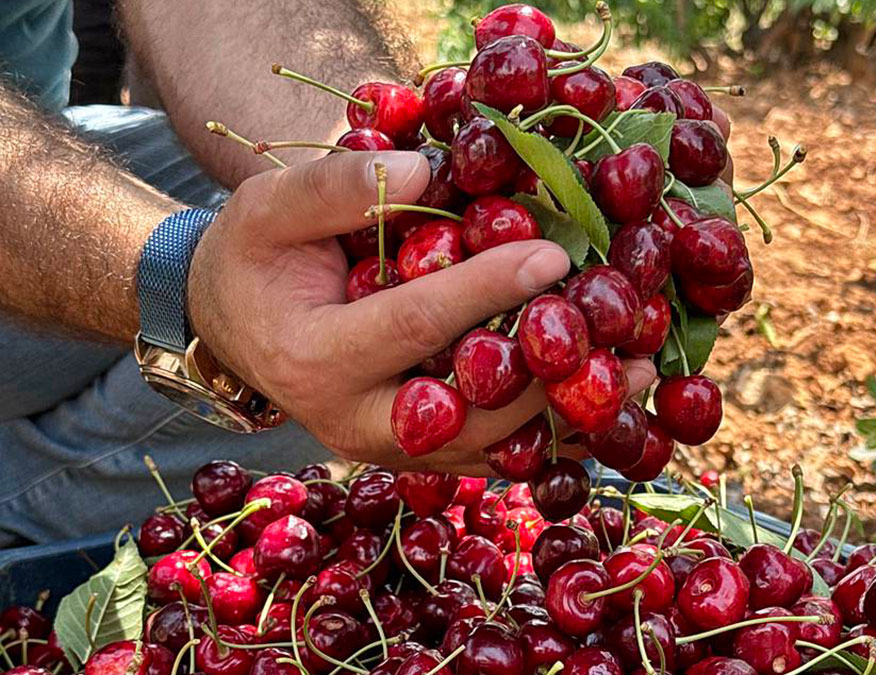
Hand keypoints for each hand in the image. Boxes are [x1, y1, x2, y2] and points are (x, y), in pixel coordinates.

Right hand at [187, 151, 656, 474]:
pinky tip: (610, 396)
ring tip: (641, 369)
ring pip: (493, 445)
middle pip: (469, 411)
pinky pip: (494, 451)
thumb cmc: (254, 260)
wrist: (234, 326)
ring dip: (571, 410)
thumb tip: (429, 174)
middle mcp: (356, 423)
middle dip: (551, 375)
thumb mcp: (268, 208)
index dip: (487, 289)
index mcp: (316, 359)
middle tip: (625, 335)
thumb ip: (336, 188)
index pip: (415, 324)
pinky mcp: (420, 451)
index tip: (555, 253)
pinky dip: (555, 427)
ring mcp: (392, 449)